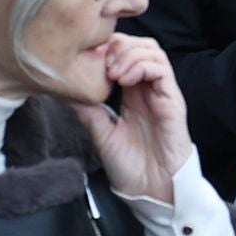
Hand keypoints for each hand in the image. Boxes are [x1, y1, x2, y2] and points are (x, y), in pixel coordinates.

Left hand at [74, 32, 193, 204]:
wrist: (151, 190)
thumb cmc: (130, 166)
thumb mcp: (100, 133)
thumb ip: (87, 110)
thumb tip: (63, 90)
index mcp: (131, 93)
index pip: (124, 52)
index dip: (107, 47)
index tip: (87, 57)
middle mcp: (148, 88)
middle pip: (140, 44)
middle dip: (118, 45)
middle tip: (100, 61)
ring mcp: (161, 93)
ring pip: (152, 51)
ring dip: (129, 53)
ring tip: (111, 72)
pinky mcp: (172, 101)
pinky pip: (162, 69)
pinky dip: (142, 66)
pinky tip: (125, 80)